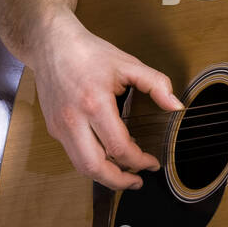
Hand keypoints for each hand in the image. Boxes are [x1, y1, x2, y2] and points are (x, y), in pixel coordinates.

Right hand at [30, 14, 183, 190]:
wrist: (51, 44)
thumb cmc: (88, 52)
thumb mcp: (127, 63)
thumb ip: (156, 84)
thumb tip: (176, 106)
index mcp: (94, 103)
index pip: (119, 147)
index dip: (139, 161)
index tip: (152, 163)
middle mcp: (73, 119)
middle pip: (95, 167)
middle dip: (119, 181)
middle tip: (137, 182)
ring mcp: (59, 126)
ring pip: (81, 166)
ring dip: (104, 177)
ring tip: (123, 176)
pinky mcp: (53, 128)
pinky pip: (73, 155)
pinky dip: (92, 162)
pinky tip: (107, 157)